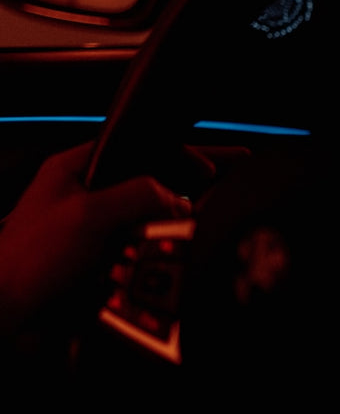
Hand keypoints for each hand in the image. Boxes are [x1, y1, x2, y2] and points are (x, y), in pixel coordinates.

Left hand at [0, 142, 190, 333]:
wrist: (7, 311)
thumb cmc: (26, 260)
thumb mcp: (88, 215)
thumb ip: (136, 196)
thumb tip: (176, 198)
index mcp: (71, 169)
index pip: (130, 146)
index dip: (167, 155)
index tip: (201, 171)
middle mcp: (78, 194)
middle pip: (139, 187)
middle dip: (163, 203)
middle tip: (183, 216)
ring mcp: (85, 227)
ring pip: (138, 221)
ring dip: (152, 234)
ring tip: (160, 245)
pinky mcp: (92, 257)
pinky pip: (131, 250)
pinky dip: (142, 257)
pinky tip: (143, 266)